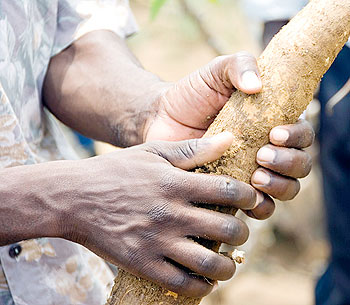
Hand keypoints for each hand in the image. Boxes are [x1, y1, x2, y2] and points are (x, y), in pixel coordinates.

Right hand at [64, 133, 258, 296]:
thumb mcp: (153, 153)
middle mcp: (171, 214)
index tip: (249, 200)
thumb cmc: (117, 172)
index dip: (249, 196)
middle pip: (228, 229)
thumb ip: (193, 149)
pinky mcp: (143, 264)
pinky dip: (202, 286)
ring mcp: (157, 242)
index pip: (229, 191)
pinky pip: (183, 284)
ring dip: (229, 266)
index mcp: (176, 184)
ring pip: (210, 263)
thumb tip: (230, 140)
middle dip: (242, 232)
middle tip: (238, 231)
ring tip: (228, 261)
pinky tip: (205, 279)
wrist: (74, 198)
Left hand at [144, 53, 313, 217]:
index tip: (274, 134)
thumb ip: (239, 65)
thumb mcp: (216, 72)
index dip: (297, 136)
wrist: (160, 119)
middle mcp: (266, 149)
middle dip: (289, 163)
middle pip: (300, 165)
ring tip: (256, 177)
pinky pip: (259, 208)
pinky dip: (260, 207)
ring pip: (286, 189)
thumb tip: (258, 86)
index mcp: (270, 122)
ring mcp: (251, 172)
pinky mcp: (233, 190)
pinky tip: (246, 199)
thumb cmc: (191, 94)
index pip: (302, 133)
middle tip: (261, 155)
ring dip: (279, 187)